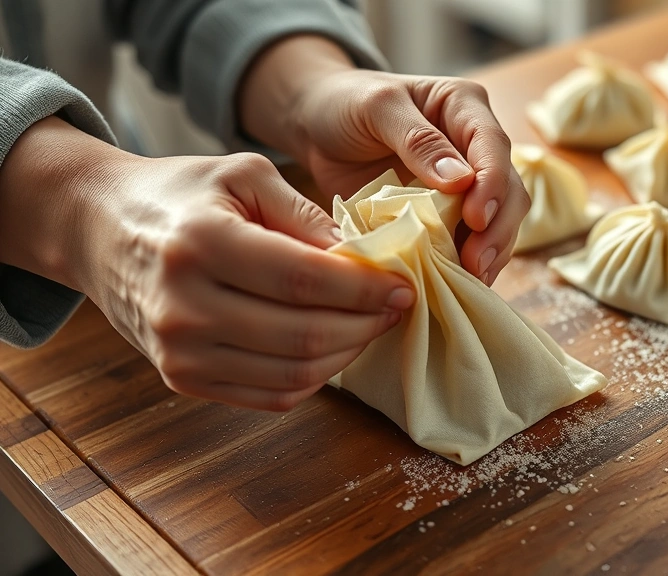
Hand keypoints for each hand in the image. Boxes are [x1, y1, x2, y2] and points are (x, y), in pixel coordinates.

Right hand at [0, 118, 414, 410]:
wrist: (98, 230)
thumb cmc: (179, 195)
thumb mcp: (242, 175)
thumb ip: (305, 214)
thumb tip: (364, 257)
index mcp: (201, 243)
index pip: (305, 280)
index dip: (364, 288)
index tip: (401, 285)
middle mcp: (184, 305)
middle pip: (305, 335)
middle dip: (366, 324)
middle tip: (394, 306)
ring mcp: (179, 353)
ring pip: (294, 373)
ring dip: (347, 353)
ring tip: (368, 324)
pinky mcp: (182, 380)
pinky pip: (269, 395)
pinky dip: (313, 376)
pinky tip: (332, 347)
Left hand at [240, 36, 529, 285]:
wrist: (317, 127)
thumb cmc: (346, 104)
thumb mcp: (376, 108)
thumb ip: (417, 140)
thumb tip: (461, 181)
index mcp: (466, 107)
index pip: (494, 145)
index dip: (492, 184)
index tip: (476, 218)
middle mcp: (476, 146)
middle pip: (509, 190)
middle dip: (498, 228)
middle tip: (476, 262)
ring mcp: (466, 185)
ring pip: (500, 221)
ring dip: (490, 252)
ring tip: (471, 278)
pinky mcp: (448, 215)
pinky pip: (470, 242)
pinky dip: (468, 264)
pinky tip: (459, 282)